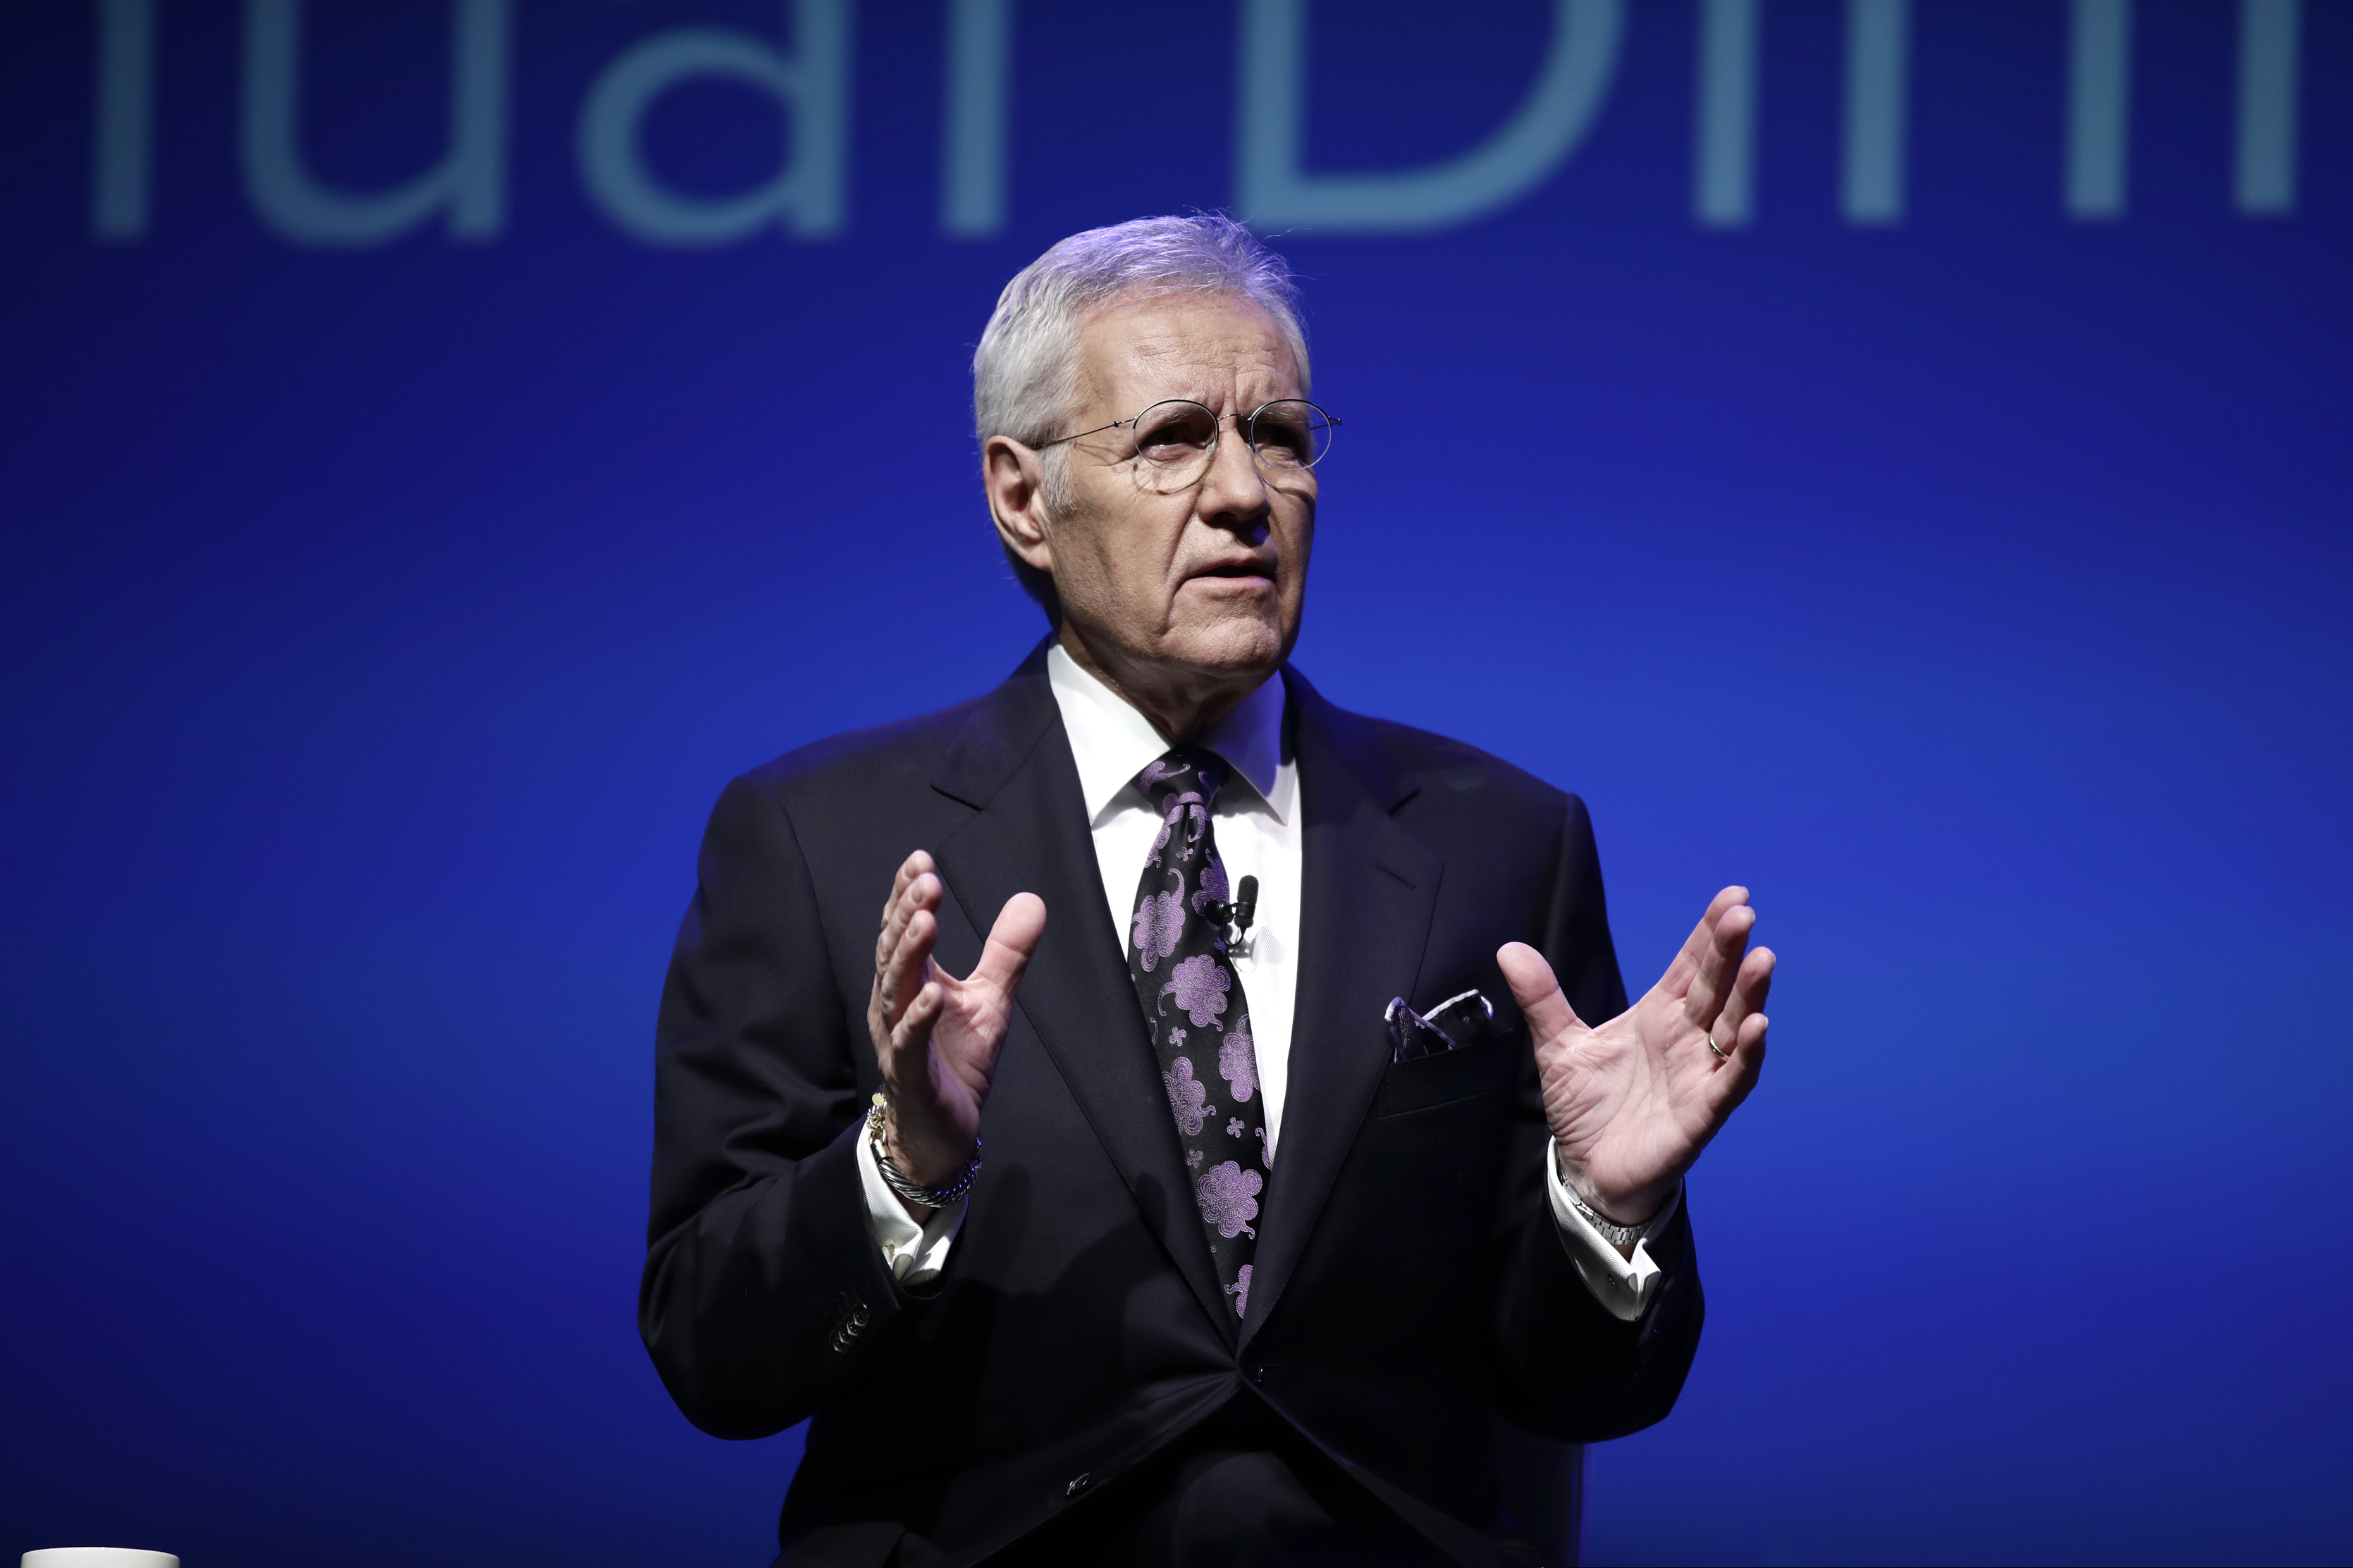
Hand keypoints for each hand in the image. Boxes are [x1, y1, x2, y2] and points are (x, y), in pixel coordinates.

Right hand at [866, 851, 1046, 1215]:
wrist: (943, 1131)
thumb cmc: (956, 1061)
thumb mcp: (990, 1000)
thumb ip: (1007, 953)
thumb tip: (1031, 899)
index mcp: (911, 982)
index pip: (903, 930)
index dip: (907, 895)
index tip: (921, 859)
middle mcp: (895, 1004)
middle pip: (895, 952)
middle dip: (907, 914)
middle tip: (925, 880)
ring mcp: (898, 1039)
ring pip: (896, 991)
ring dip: (909, 954)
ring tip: (926, 920)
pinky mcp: (911, 1075)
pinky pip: (909, 1043)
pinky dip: (918, 1018)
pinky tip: (933, 994)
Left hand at [1498, 887, 1773, 1233]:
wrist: (1588, 1169)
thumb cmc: (1587, 1107)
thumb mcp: (1558, 1046)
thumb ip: (1542, 999)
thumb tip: (1509, 948)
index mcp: (1659, 1014)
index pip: (1690, 965)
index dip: (1710, 932)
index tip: (1733, 895)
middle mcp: (1687, 1038)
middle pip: (1716, 987)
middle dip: (1730, 951)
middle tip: (1744, 914)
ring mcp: (1699, 1074)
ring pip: (1734, 1028)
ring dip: (1749, 995)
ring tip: (1762, 959)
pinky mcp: (1702, 1113)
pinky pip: (1732, 1081)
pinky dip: (1747, 1056)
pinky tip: (1759, 1027)